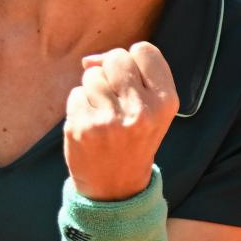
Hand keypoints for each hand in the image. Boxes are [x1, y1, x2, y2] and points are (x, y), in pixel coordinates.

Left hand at [63, 42, 179, 200]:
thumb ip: (131, 75)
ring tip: (103, 115)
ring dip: (92, 90)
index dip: (133, 61)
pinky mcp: (84, 127)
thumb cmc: (132, 139)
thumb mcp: (150, 108)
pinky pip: (75, 94)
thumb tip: (89, 60)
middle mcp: (142, 110)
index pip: (145, 51)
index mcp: (165, 102)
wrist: (115, 189)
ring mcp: (111, 120)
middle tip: (115, 101)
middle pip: (116, 57)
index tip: (132, 83)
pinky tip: (89, 126)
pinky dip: (79, 106)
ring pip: (92, 75)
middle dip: (110, 72)